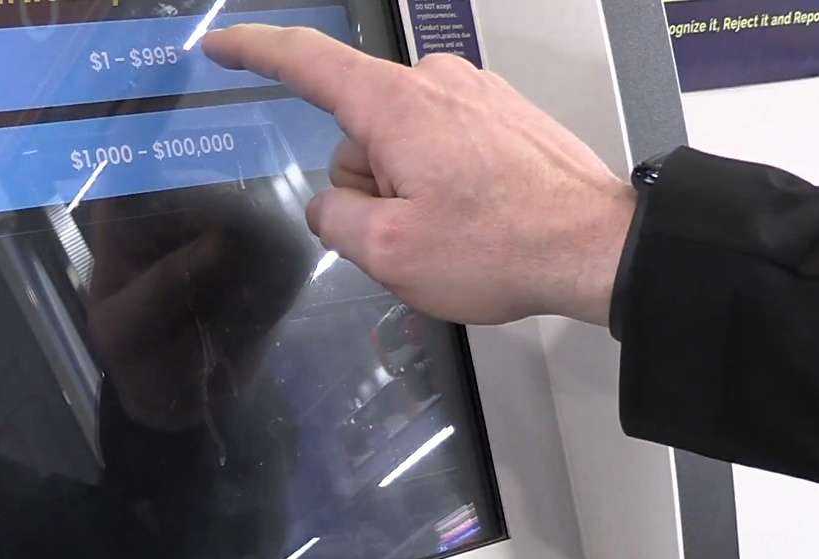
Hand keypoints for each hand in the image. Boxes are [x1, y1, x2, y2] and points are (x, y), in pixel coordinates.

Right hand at [203, 26, 635, 325]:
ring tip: (456, 230)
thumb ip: (336, 220)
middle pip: (357, 131)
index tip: (221, 46)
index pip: (305, 61)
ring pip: (401, 144)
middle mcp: (433, 81)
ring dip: (409, 190)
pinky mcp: (503, 114)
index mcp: (394, 103)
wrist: (597, 245)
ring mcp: (473, 93)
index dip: (254, 50)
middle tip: (413, 233)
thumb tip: (332, 204)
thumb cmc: (500, 246)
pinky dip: (445, 184)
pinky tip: (478, 220)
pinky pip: (443, 146)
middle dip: (367, 185)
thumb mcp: (390, 252)